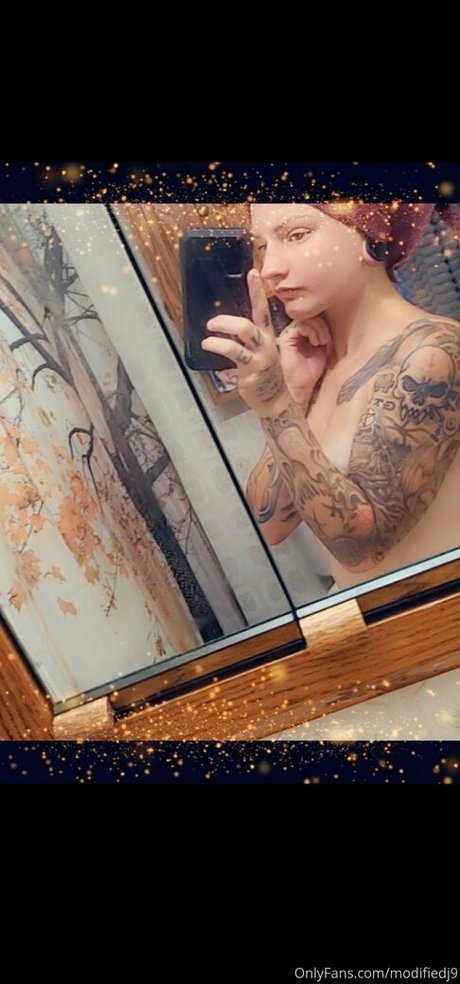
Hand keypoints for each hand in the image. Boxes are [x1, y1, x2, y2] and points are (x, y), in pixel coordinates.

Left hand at [202, 269, 284, 411]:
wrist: (276, 400)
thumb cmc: (266, 374)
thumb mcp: (261, 352)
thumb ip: (246, 339)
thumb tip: (225, 327)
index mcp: (268, 336)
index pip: (262, 309)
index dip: (256, 291)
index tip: (252, 272)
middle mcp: (265, 345)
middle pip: (245, 325)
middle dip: (225, 322)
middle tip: (212, 324)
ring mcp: (258, 359)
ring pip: (235, 344)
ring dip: (216, 341)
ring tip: (207, 341)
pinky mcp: (250, 373)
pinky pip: (231, 361)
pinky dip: (219, 357)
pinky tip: (214, 361)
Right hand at [278, 315, 330, 404]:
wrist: (304, 387)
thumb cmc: (314, 371)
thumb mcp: (324, 348)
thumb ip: (325, 332)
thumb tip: (339, 318)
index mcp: (305, 332)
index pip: (315, 316)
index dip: (324, 323)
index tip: (329, 338)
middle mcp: (296, 331)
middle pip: (311, 315)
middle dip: (322, 325)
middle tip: (326, 339)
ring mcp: (290, 334)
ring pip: (307, 318)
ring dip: (319, 328)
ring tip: (322, 342)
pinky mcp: (286, 338)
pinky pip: (300, 325)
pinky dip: (312, 331)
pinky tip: (316, 343)